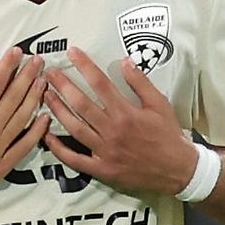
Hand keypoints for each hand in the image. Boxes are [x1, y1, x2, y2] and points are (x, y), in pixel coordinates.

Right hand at [0, 48, 48, 212]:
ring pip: (22, 119)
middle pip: (13, 98)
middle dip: (26, 77)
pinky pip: (24, 147)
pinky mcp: (2, 167)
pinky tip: (45, 118)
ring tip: (43, 82)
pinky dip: (36, 132)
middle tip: (37, 62)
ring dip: (34, 98)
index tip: (17, 53)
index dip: (7, 66)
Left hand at [43, 47, 196, 196]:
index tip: (72, 53)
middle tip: (50, 73)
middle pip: (81, 104)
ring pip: (75, 128)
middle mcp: (113, 131)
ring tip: (46, 96)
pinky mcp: (102, 169)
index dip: (85, 66)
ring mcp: (106, 151)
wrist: (179, 171)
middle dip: (63, 86)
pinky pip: (76, 160)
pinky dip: (59, 149)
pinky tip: (47, 136)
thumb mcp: (160, 104)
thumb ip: (141, 83)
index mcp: (126, 113)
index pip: (100, 83)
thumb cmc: (168, 136)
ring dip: (58, 111)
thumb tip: (125, 62)